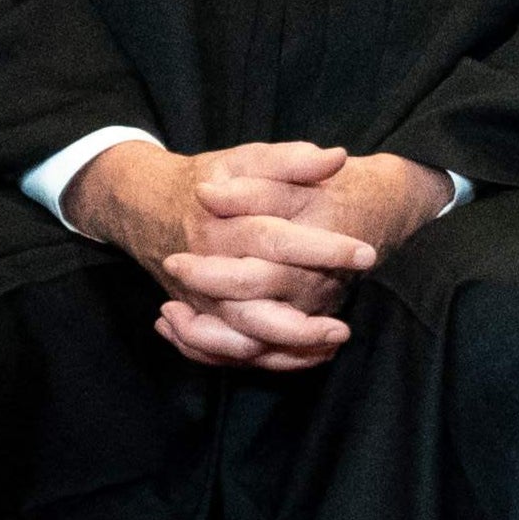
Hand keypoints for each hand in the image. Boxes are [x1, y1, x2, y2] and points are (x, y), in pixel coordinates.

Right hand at [70, 139, 452, 372]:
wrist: (151, 205)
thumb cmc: (213, 180)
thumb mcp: (246, 159)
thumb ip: (290, 161)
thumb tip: (336, 157)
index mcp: (219, 228)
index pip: (274, 241)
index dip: (322, 249)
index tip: (367, 255)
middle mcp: (204, 273)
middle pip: (250, 309)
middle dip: (300, 325)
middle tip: (345, 328)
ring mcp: (199, 302)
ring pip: (237, 342)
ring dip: (284, 351)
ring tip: (331, 345)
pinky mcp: (199, 318)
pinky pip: (225, 355)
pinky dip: (264, 361)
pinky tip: (308, 357)